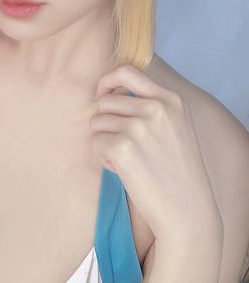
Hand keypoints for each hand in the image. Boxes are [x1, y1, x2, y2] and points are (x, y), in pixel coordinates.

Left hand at [85, 64, 219, 241]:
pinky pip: (94, 143)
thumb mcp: (175, 126)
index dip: (107, 81)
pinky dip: (102, 157)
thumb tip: (109, 93)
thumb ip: (150, 105)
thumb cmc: (177, 170)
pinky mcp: (122, 148)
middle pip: (105, 102)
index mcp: (170, 100)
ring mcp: (138, 127)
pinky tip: (123, 170)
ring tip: (127, 159)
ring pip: (96, 122)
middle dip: (106, 122)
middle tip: (123, 145)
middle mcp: (155, 109)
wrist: (187, 210)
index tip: (102, 95)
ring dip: (104, 141)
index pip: (127, 71)